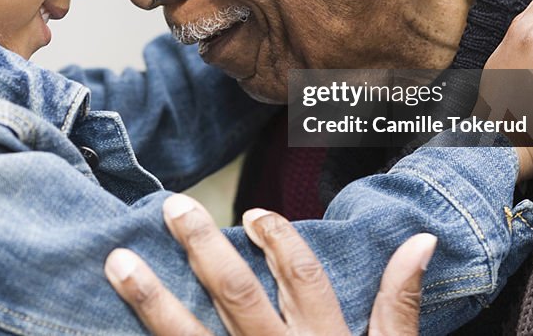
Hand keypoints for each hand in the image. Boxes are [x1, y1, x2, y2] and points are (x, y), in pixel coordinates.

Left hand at [105, 193, 435, 334]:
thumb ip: (401, 304)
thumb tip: (420, 241)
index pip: (303, 279)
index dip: (279, 241)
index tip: (251, 214)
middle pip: (239, 297)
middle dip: (203, 249)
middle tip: (172, 208)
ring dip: (153, 300)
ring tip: (119, 263)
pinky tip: (112, 329)